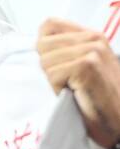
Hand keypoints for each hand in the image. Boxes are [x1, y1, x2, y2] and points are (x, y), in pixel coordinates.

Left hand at [37, 18, 119, 147]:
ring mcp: (91, 52)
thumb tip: (37, 47)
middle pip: (43, 45)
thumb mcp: (84, 69)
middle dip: (48, 68)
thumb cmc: (99, 101)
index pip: (49, 25)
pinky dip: (58, 89)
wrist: (119, 123)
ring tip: (73, 90)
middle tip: (67, 83)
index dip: (44, 46)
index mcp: (92, 36)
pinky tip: (75, 95)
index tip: (55, 66)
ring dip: (53, 80)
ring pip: (46, 61)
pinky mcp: (87, 66)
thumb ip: (67, 52)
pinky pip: (53, 74)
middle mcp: (93, 40)